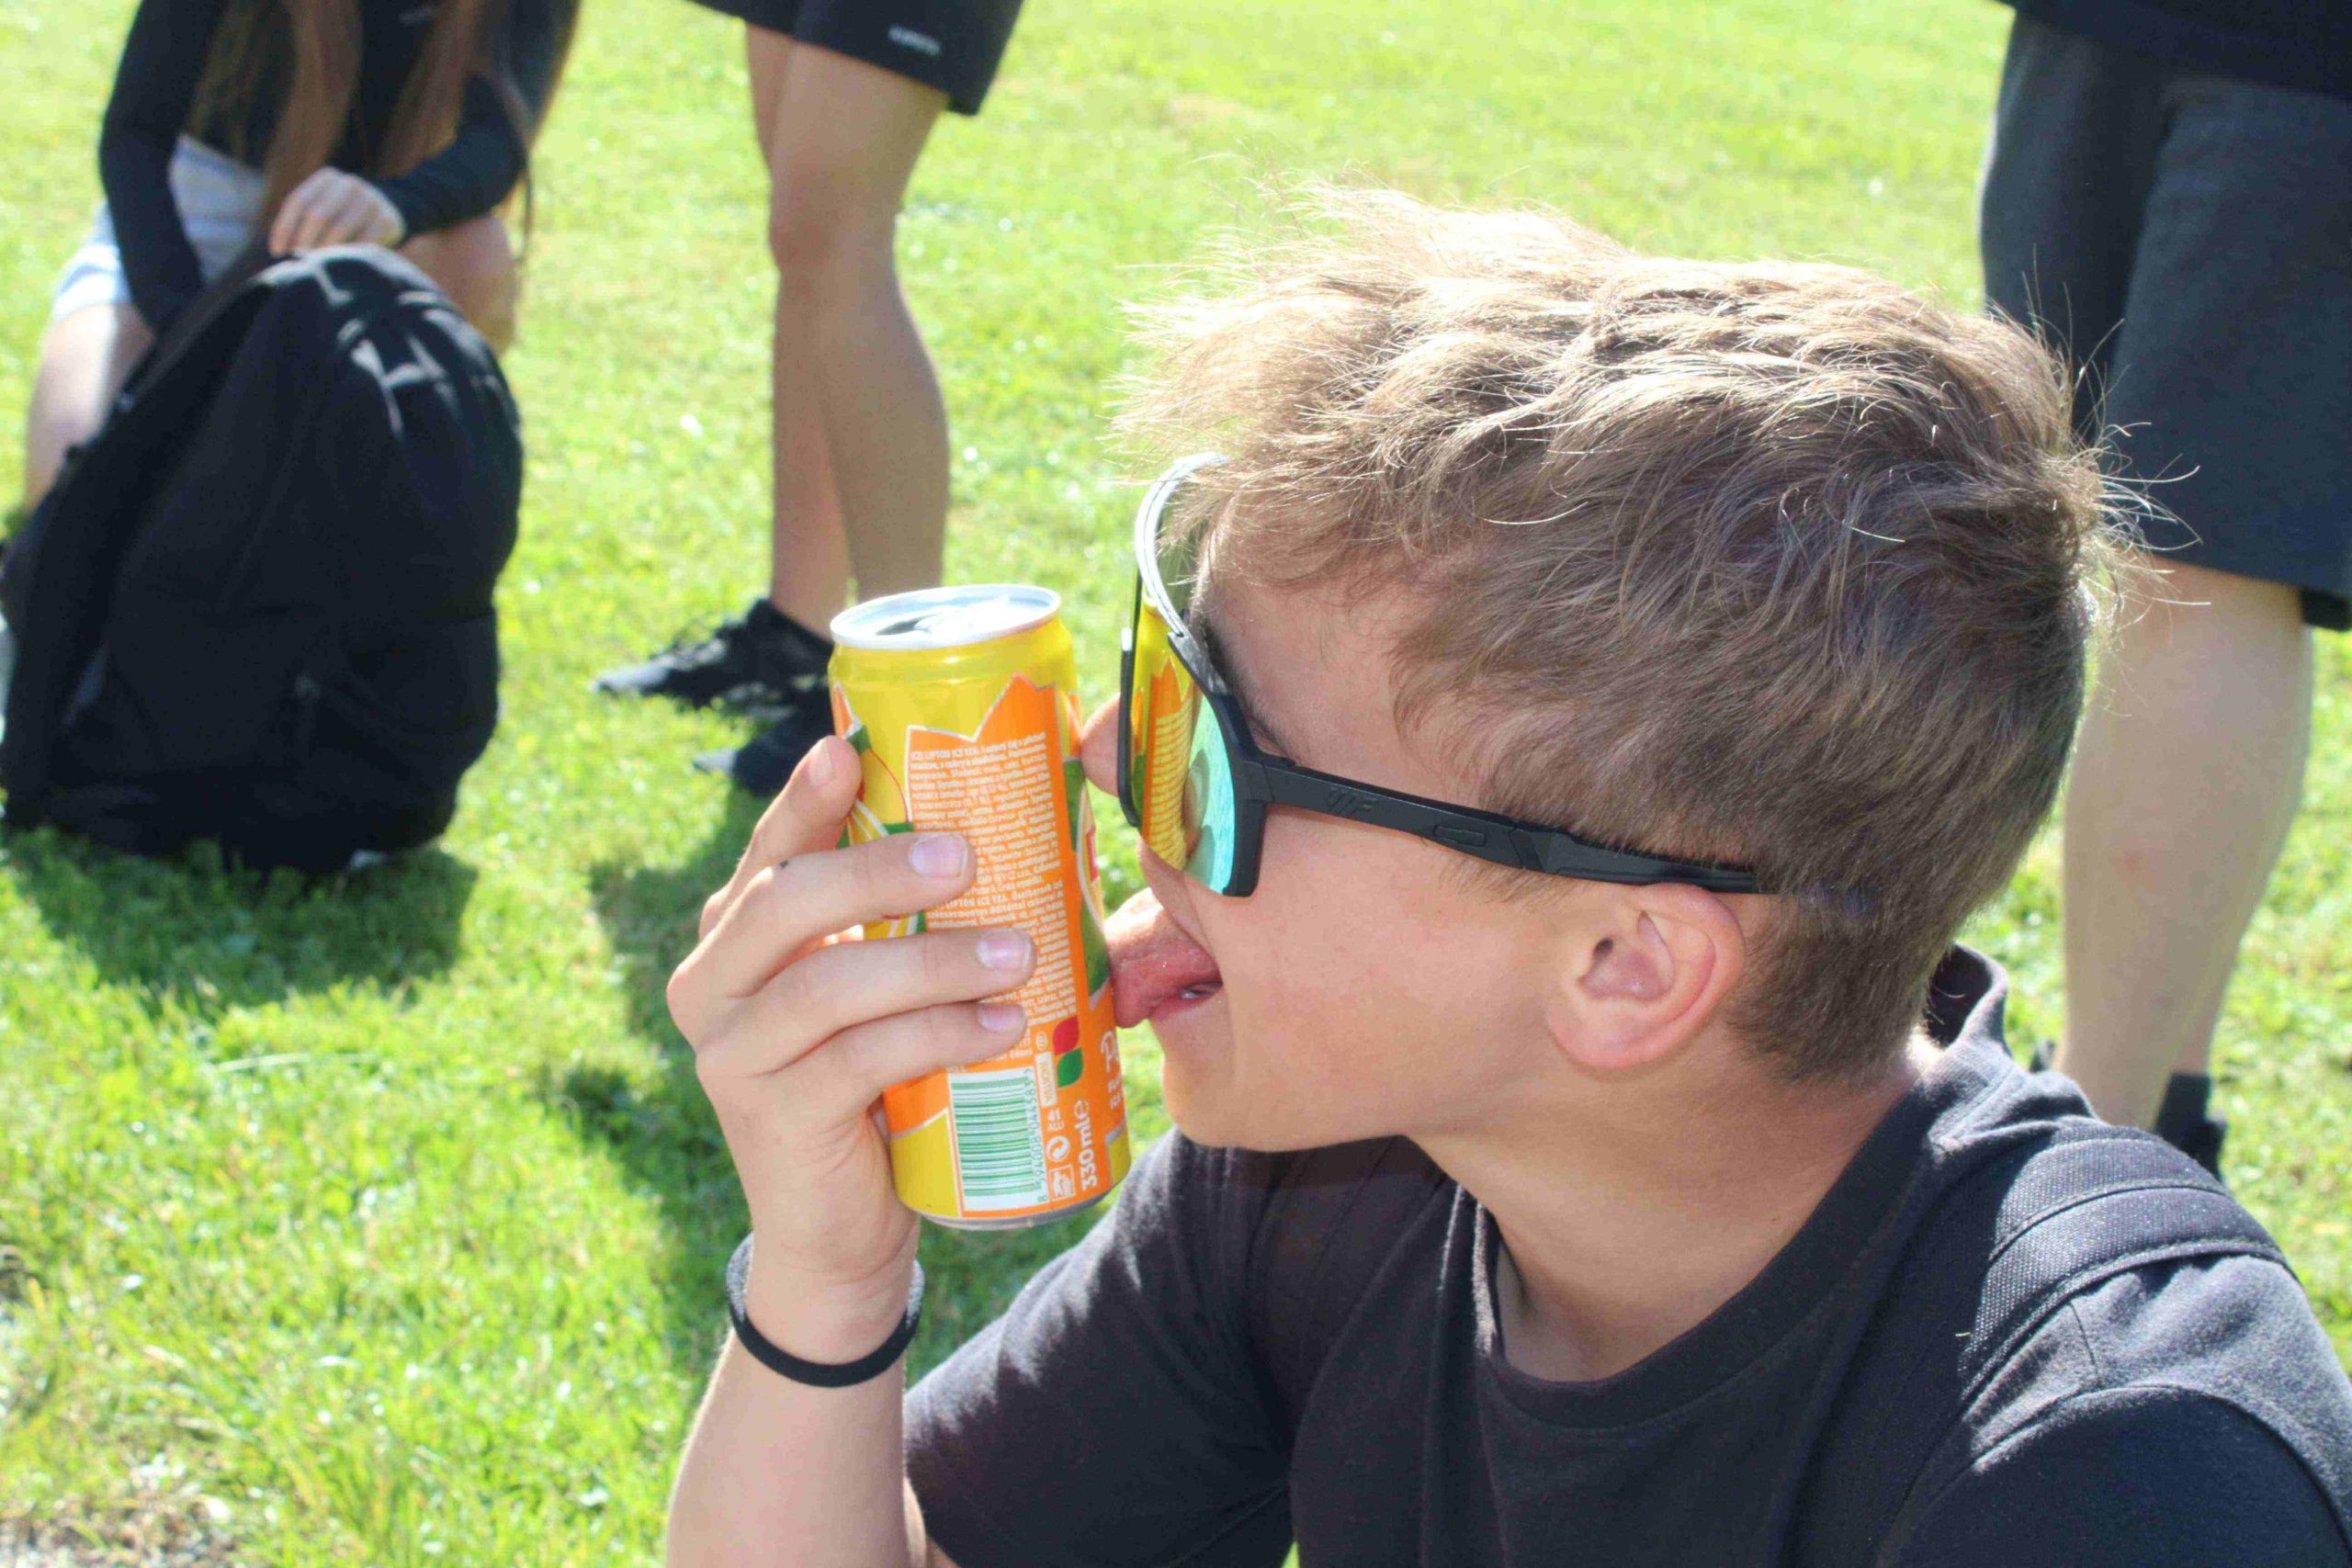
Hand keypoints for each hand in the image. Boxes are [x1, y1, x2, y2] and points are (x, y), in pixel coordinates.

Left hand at [268, 168, 404, 254]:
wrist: (387, 211)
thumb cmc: (343, 214)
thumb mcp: (322, 207)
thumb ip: (300, 221)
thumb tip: (279, 248)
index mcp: (327, 178)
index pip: (298, 201)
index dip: (284, 228)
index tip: (277, 251)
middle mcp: (350, 185)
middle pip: (317, 216)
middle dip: (305, 242)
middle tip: (301, 260)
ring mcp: (371, 201)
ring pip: (339, 230)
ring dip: (325, 250)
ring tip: (319, 263)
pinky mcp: (387, 220)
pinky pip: (361, 242)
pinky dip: (347, 255)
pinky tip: (342, 263)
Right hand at [669, 735, 1035, 1358]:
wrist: (843, 1236)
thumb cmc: (880, 1089)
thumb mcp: (880, 995)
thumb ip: (901, 926)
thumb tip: (1014, 831)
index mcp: (733, 938)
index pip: (768, 852)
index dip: (805, 797)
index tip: (851, 745)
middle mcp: (710, 987)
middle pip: (785, 901)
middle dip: (880, 868)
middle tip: (970, 854)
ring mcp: (732, 1056)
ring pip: (829, 984)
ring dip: (932, 960)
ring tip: (1020, 951)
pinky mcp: (773, 1118)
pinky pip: (859, 1060)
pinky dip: (936, 1034)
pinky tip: (1000, 1025)